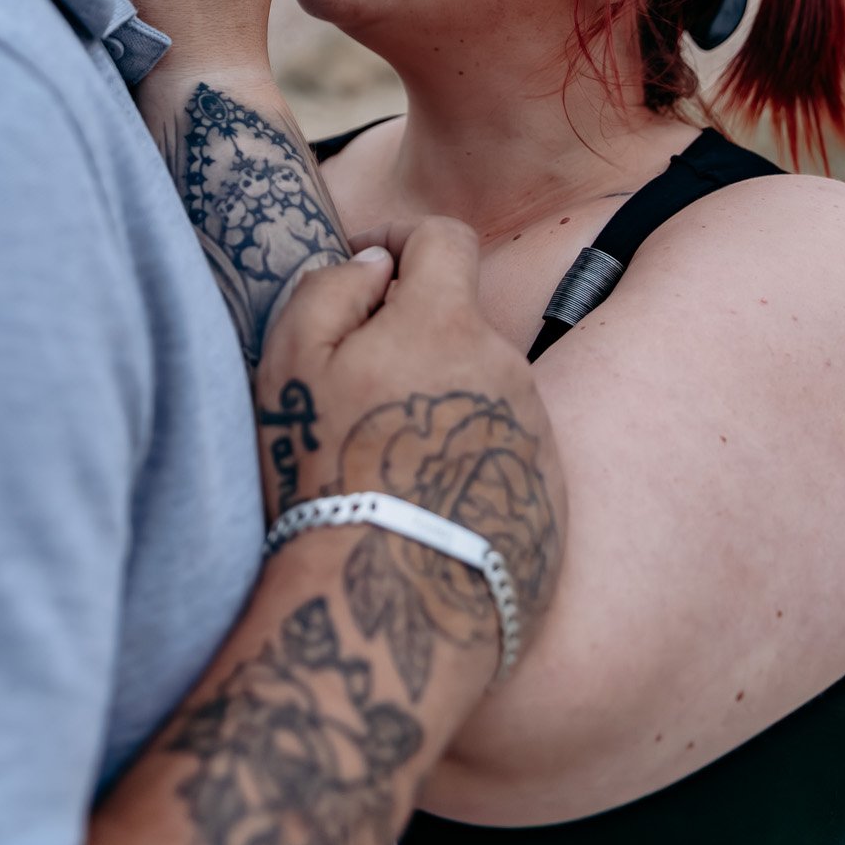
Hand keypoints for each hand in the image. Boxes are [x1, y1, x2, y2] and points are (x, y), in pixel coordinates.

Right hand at [255, 223, 566, 685]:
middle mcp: (507, 364)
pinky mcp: (551, 492)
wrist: (398, 606)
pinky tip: (424, 505)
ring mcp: (536, 430)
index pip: (446, 238)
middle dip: (413, 336)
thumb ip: (330, 289)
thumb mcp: (292, 366)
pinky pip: (503, 449)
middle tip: (357, 394)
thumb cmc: (331, 475)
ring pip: (482, 387)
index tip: (368, 271)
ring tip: (387, 467)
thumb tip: (373, 262)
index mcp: (447, 321)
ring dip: (440, 402)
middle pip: (460, 320)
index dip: (402, 240)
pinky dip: (465, 460)